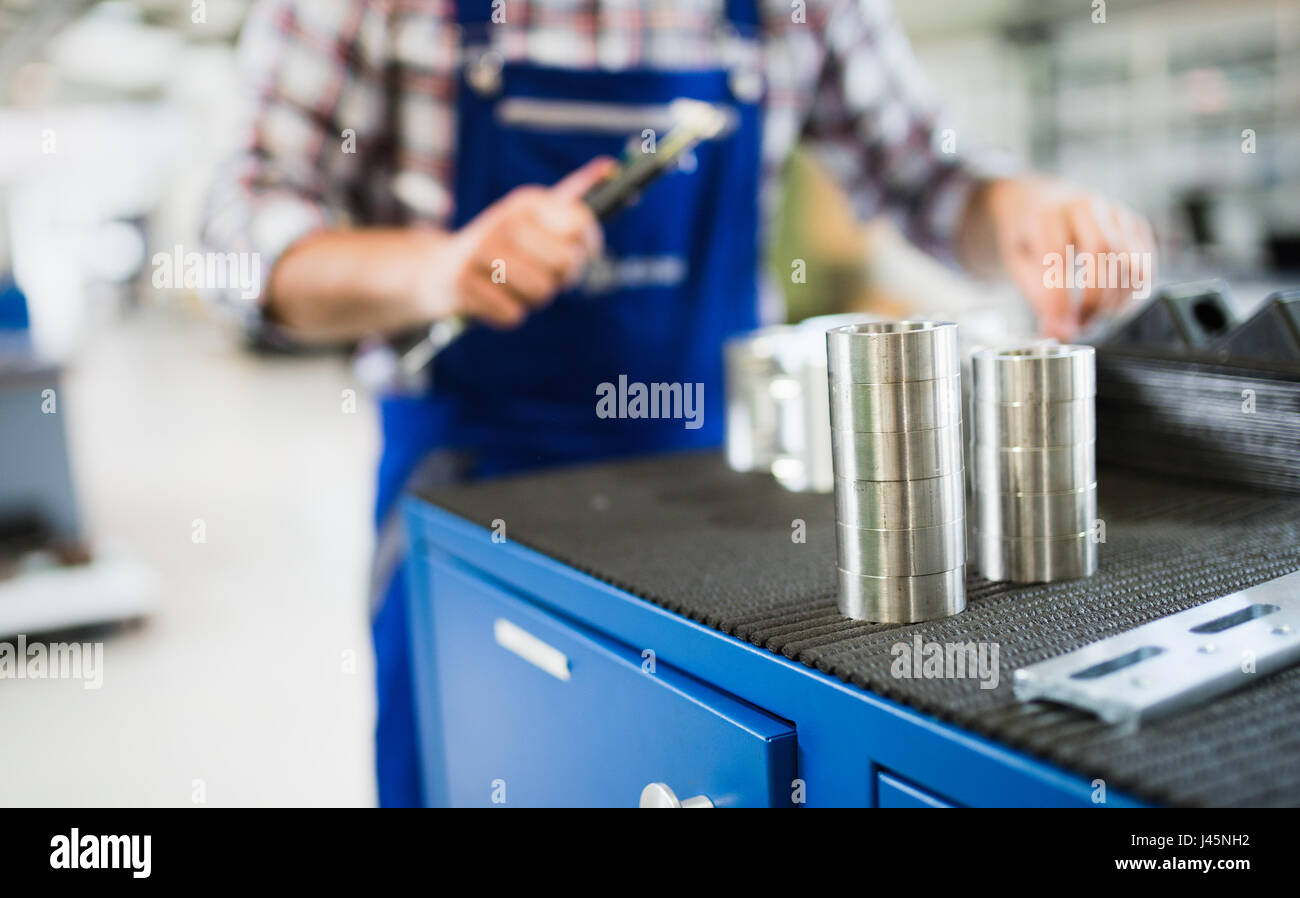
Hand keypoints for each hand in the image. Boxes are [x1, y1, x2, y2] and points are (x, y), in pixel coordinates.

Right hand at [415, 157, 615, 328]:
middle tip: (542, 274)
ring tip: (514, 285)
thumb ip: (571, 196)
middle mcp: (505, 218)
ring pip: (540, 292)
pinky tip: (492, 297)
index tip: (580, 253)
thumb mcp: (534, 216)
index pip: (582, 223)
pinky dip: (507, 314)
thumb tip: (609, 165)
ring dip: (533, 299)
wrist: (439, 270)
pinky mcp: (463, 281)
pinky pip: (512, 314)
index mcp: (528, 201)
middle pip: (566, 263)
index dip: (589, 248)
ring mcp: (481, 249)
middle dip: (560, 279)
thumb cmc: (502, 247)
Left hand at [975, 177, 1156, 339]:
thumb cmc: (1029, 235)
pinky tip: (1114, 307)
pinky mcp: (1135, 223)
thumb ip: (1037, 296)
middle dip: (1095, 297)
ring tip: (1095, 319)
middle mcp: (1086, 205)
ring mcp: (1115, 212)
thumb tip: (1058, 333)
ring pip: (1131, 256)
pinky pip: (1146, 260)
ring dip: (1117, 298)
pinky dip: (1134, 291)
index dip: (1060, 296)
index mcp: (1049, 212)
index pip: (1058, 255)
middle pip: (1103, 250)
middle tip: (1081, 325)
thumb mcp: (1018, 263)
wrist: (1043, 200)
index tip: (1057, 325)